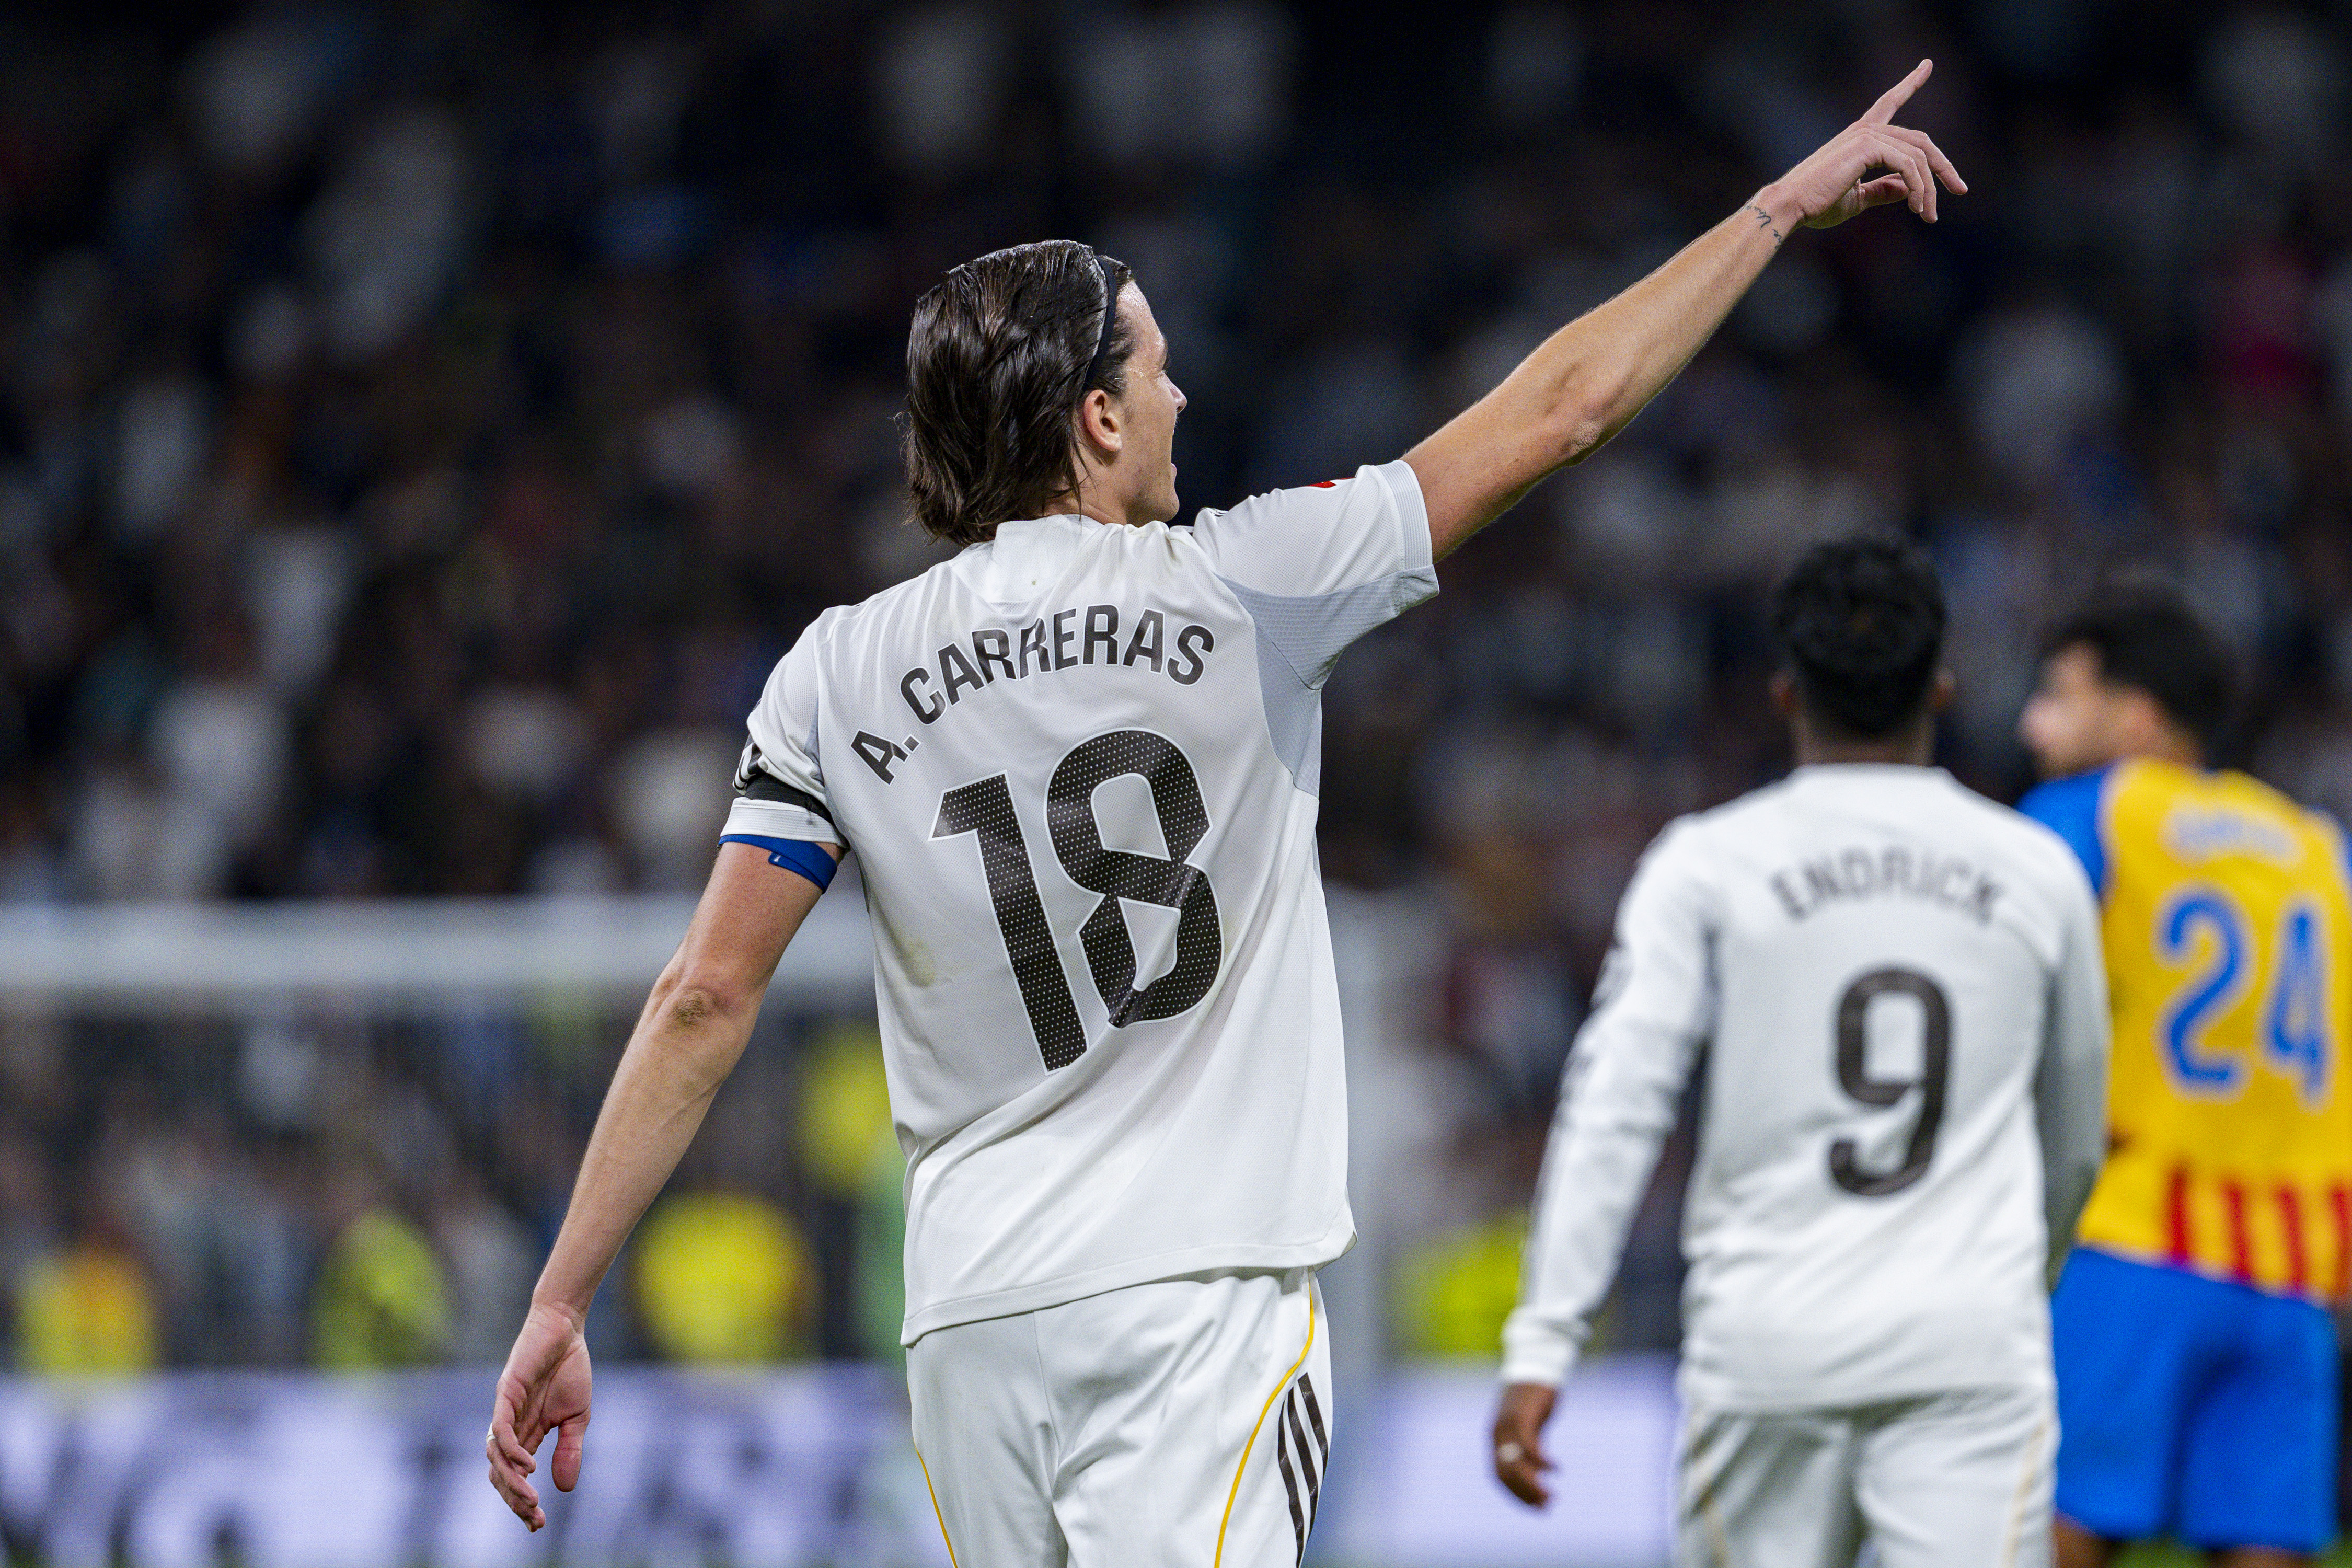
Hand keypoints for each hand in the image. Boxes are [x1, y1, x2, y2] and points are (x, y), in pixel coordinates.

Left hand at [486, 1300, 592, 1530]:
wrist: (565, 1327)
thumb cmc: (569, 1368)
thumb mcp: (577, 1416)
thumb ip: (569, 1449)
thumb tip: (564, 1489)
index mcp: (527, 1433)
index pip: (516, 1475)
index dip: (522, 1501)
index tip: (537, 1523)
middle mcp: (511, 1426)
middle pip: (500, 1473)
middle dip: (514, 1499)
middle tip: (533, 1517)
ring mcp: (506, 1410)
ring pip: (496, 1457)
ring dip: (511, 1482)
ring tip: (531, 1498)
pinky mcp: (507, 1393)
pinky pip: (501, 1430)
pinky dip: (511, 1452)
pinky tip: (529, 1465)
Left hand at [1493, 1381, 1558, 1507]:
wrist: (1534, 1366)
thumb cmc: (1532, 1399)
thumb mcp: (1528, 1429)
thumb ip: (1527, 1451)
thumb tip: (1535, 1474)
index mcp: (1496, 1438)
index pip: (1500, 1475)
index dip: (1516, 1495)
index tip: (1535, 1507)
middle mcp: (1497, 1434)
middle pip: (1506, 1474)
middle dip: (1525, 1494)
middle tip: (1546, 1507)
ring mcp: (1507, 1426)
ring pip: (1516, 1465)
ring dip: (1533, 1484)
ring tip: (1550, 1496)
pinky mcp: (1522, 1417)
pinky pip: (1530, 1447)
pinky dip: (1542, 1462)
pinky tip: (1556, 1469)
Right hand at [1756, 59, 1966, 233]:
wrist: (1791, 206)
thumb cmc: (1816, 204)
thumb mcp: (1858, 198)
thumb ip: (1884, 190)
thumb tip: (1909, 190)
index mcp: (1861, 136)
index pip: (1890, 102)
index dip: (1911, 83)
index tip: (1927, 64)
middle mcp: (1866, 129)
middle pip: (1920, 141)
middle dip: (1943, 166)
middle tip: (1960, 189)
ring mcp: (1867, 135)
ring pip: (1918, 157)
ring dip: (1929, 188)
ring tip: (1930, 215)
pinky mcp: (1868, 147)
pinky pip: (1908, 165)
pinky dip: (1918, 187)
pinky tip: (1916, 207)